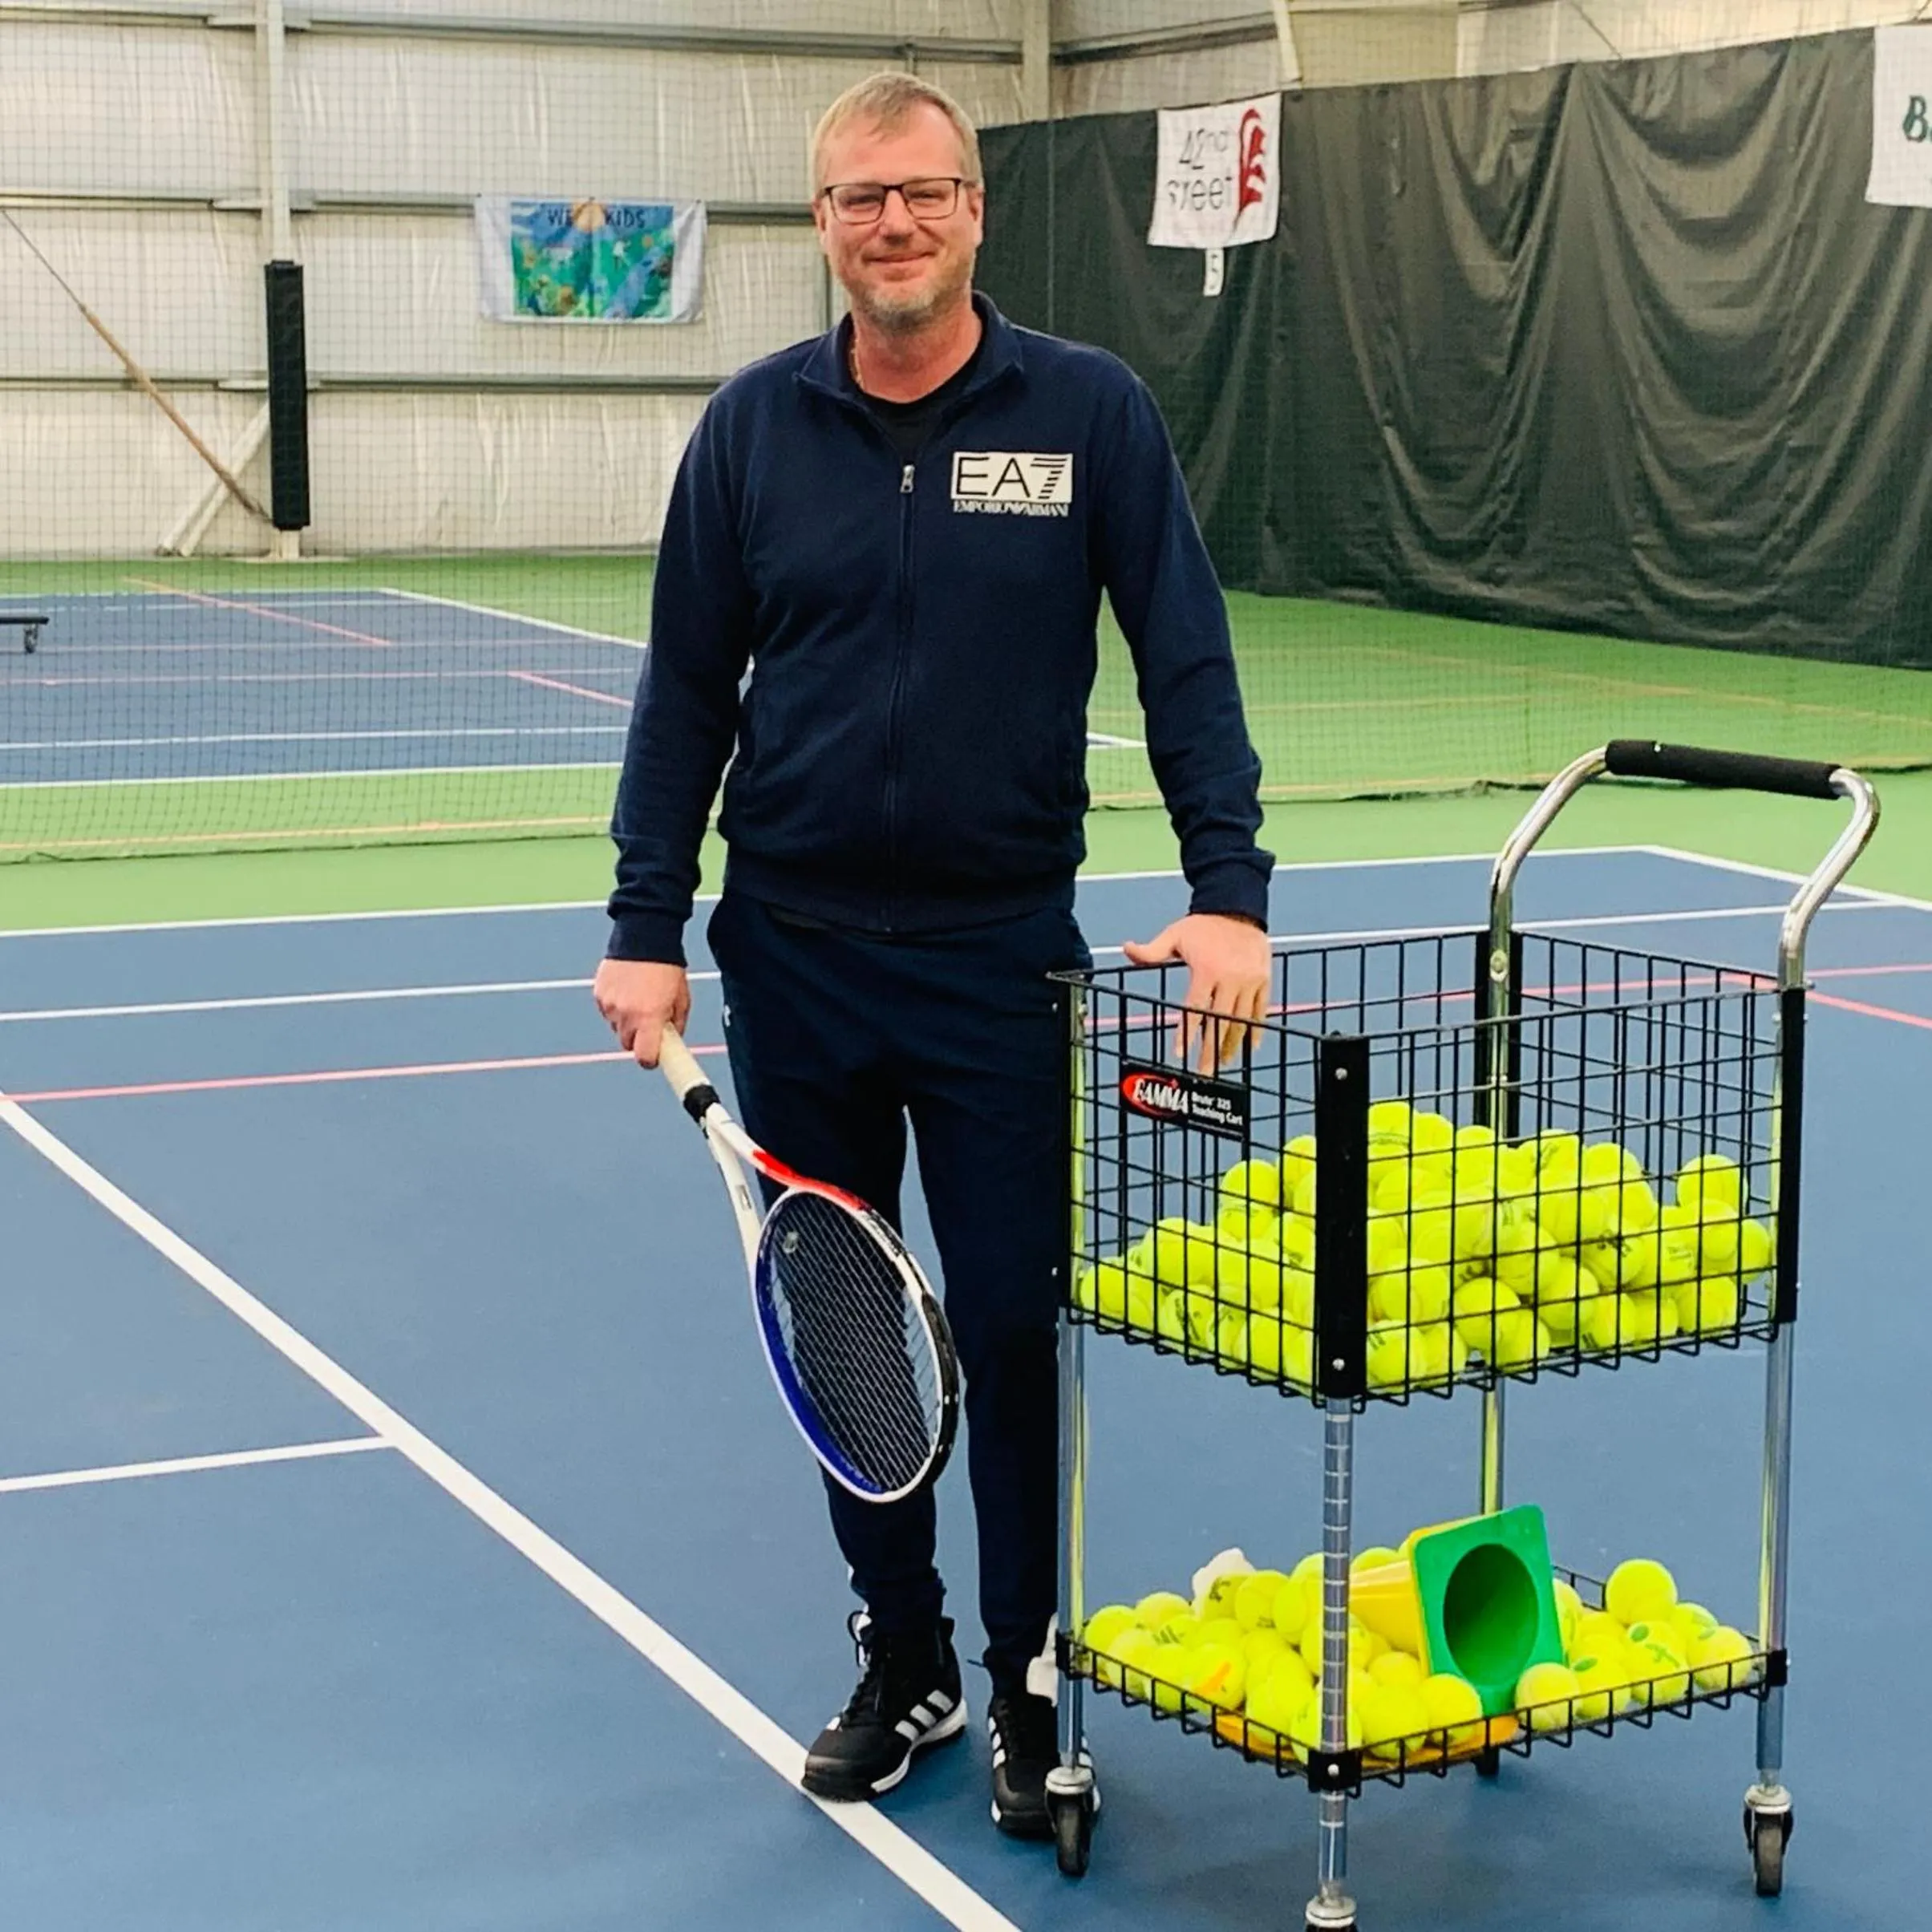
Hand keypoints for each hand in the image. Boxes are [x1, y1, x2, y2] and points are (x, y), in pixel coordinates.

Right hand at [593, 958, 689, 1067]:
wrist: (644, 935)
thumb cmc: (667, 966)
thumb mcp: (682, 998)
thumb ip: (676, 1023)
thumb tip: (672, 1039)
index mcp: (649, 1017)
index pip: (645, 1057)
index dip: (650, 1059)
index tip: (655, 1057)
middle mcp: (626, 1014)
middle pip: (628, 1044)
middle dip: (639, 1038)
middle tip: (649, 1022)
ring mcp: (610, 1005)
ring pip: (616, 1027)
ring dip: (626, 1021)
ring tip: (638, 999)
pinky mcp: (599, 994)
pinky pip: (607, 1011)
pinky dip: (615, 1006)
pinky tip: (626, 989)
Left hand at [1122, 913, 1270, 1071]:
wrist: (1238, 907)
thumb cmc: (1203, 924)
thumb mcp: (1174, 934)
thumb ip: (1151, 949)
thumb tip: (1126, 949)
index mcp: (1206, 970)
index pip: (1195, 1009)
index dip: (1187, 1034)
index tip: (1180, 1053)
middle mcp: (1230, 978)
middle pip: (1219, 1022)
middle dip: (1210, 1050)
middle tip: (1203, 1071)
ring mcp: (1250, 980)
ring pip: (1241, 1020)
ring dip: (1232, 1045)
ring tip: (1223, 1063)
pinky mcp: (1263, 979)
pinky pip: (1260, 1010)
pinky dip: (1255, 1029)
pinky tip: (1249, 1046)